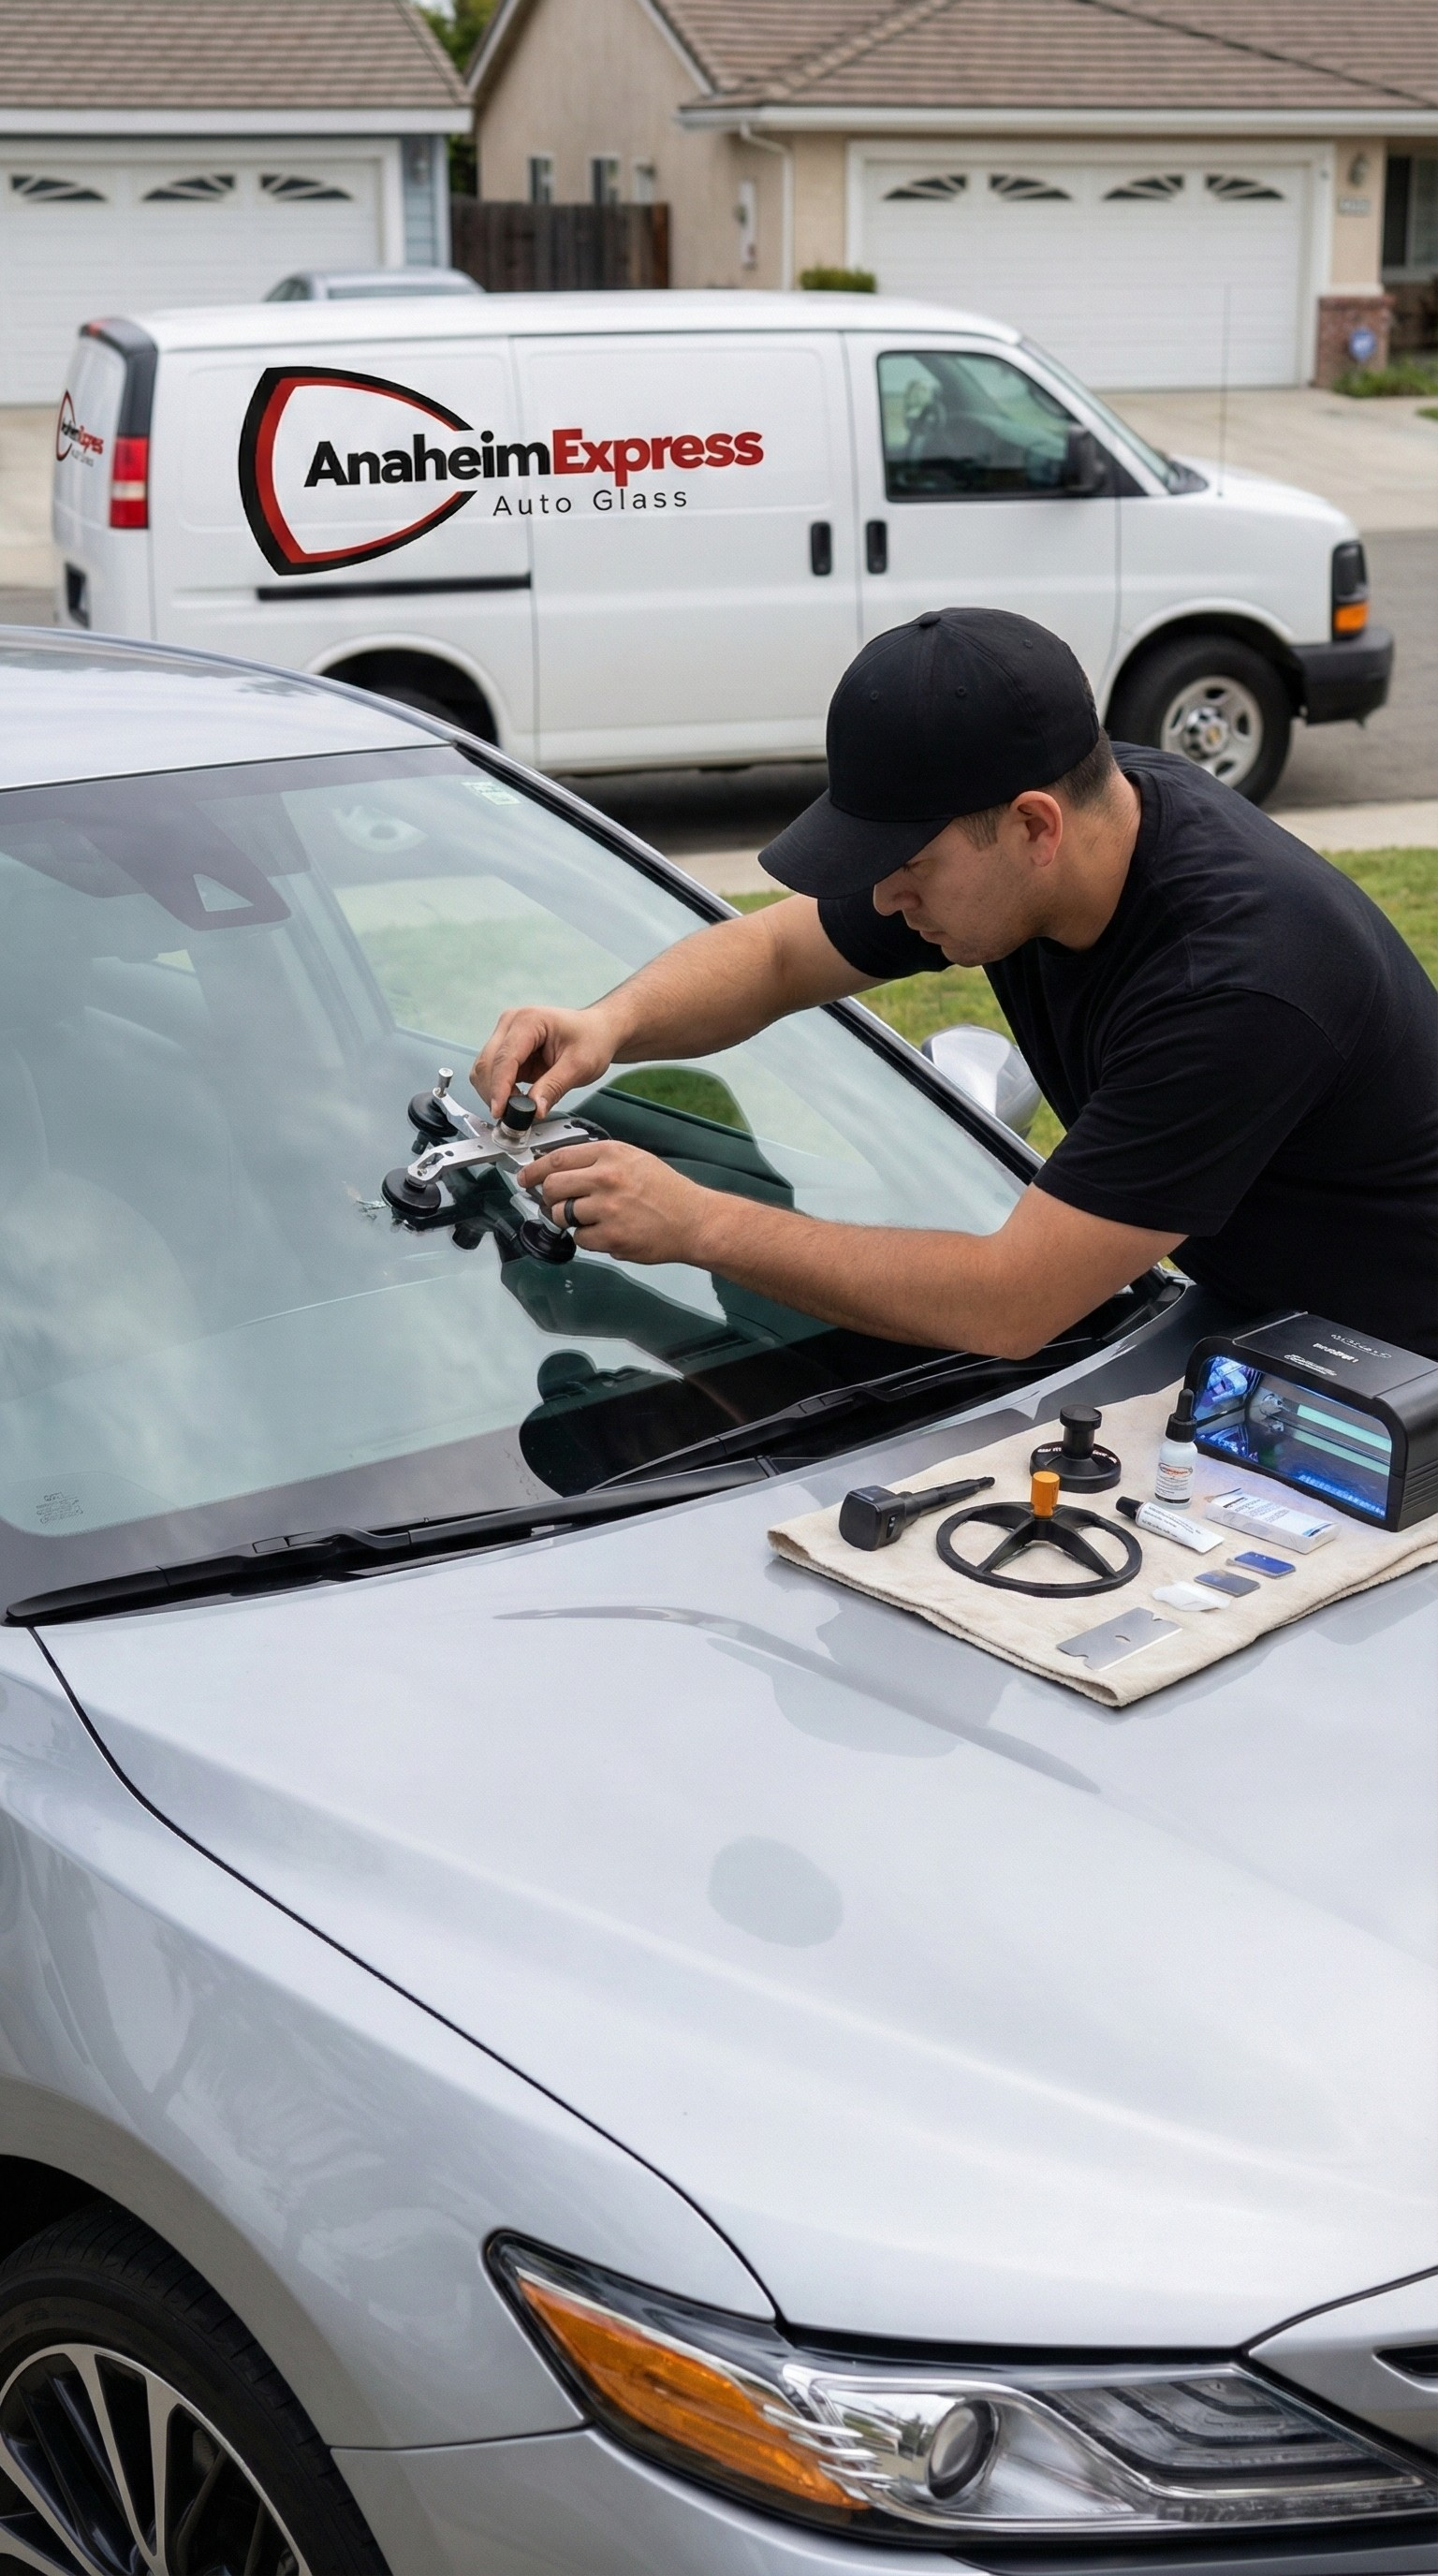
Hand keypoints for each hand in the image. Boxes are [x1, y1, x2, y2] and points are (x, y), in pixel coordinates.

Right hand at [470, 1002, 617, 1120]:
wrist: (597, 1032)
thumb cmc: (592, 1039)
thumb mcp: (580, 1066)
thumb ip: (554, 1087)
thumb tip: (534, 1109)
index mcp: (529, 1021)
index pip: (504, 1058)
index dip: (499, 1088)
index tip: (500, 1111)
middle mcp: (511, 1024)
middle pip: (487, 1064)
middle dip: (495, 1093)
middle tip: (513, 1117)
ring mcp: (506, 1036)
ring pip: (484, 1071)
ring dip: (494, 1093)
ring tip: (518, 1109)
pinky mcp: (508, 1051)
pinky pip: (493, 1075)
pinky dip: (499, 1091)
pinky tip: (516, 1101)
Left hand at [521, 1138, 715, 1266]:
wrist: (694, 1220)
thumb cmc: (666, 1191)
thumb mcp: (634, 1159)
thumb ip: (598, 1160)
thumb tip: (559, 1168)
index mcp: (612, 1154)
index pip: (557, 1158)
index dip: (535, 1169)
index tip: (527, 1176)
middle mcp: (607, 1178)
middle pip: (552, 1186)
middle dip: (547, 1196)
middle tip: (554, 1201)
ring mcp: (608, 1209)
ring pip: (560, 1214)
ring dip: (567, 1219)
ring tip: (588, 1217)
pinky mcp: (611, 1237)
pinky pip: (580, 1238)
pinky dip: (588, 1238)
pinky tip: (607, 1231)